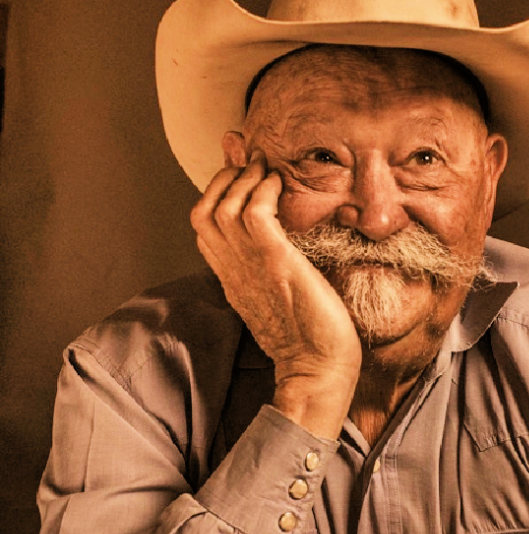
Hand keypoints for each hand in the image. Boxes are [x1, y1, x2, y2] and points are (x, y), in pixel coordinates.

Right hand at [191, 158, 360, 437]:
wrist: (319, 369)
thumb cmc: (310, 336)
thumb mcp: (280, 294)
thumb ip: (270, 266)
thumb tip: (280, 243)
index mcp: (232, 278)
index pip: (203, 225)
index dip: (215, 192)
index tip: (238, 173)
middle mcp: (233, 270)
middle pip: (204, 210)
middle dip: (225, 178)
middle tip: (253, 164)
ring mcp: (251, 267)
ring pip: (224, 206)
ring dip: (245, 178)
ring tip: (267, 169)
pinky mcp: (276, 264)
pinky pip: (254, 214)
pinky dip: (263, 191)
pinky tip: (279, 186)